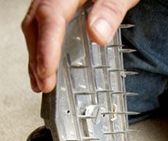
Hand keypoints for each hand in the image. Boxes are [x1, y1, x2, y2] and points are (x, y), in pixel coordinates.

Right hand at [21, 0, 138, 92]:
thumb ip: (110, 10)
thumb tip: (97, 34)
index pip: (50, 17)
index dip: (47, 47)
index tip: (47, 71)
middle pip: (37, 26)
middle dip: (38, 59)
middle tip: (44, 85)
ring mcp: (54, 2)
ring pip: (36, 29)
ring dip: (36, 59)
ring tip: (40, 84)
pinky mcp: (59, 10)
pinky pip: (42, 29)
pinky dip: (41, 51)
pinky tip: (42, 67)